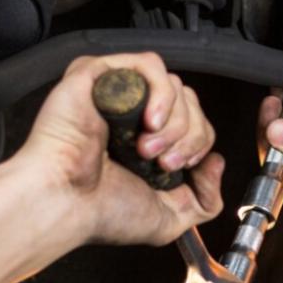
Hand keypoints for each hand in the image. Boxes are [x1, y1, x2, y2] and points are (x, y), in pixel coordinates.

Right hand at [13, 52, 223, 247]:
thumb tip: (216, 162)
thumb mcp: (169, 218)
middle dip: (188, 136)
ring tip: (146, 149)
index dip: (198, 143)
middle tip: (162, 164)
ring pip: (174, 85)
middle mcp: (133, 115)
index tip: (178, 169)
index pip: (195, 122)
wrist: (65, 203)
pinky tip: (149, 121)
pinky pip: (149, 64)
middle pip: (190, 102)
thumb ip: (205, 199)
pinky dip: (161, 93)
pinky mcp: (99, 73)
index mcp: (147, 142)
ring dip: (174, 121)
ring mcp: (117, 92)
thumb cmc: (99, 212)